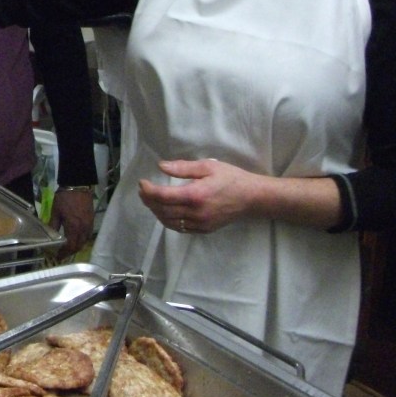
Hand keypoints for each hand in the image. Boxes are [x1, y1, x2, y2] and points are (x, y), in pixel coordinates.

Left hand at [51, 189, 94, 256]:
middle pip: (78, 246)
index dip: (64, 253)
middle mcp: (83, 228)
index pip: (70, 246)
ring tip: (68, 248)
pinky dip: (82, 240)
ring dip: (76, 247)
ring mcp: (89, 225)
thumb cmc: (64, 198)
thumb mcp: (55, 211)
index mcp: (73, 227)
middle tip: (62, 254)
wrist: (78, 185)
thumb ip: (53, 225)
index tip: (58, 257)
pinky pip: (87, 235)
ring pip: (84, 241)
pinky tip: (76, 238)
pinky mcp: (92, 220)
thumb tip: (49, 235)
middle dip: (70, 252)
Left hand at [139, 158, 261, 233]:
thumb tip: (161, 166)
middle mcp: (196, 213)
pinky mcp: (204, 230)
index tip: (142, 182)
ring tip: (150, 200)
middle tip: (143, 190)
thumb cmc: (231, 178)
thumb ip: (183, 167)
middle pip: (162, 210)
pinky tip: (164, 211)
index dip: (148, 190)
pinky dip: (168, 220)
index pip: (163, 196)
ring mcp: (200, 224)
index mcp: (195, 195)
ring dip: (156, 212)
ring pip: (169, 222)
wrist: (253, 198)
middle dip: (148, 201)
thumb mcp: (208, 166)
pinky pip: (180, 228)